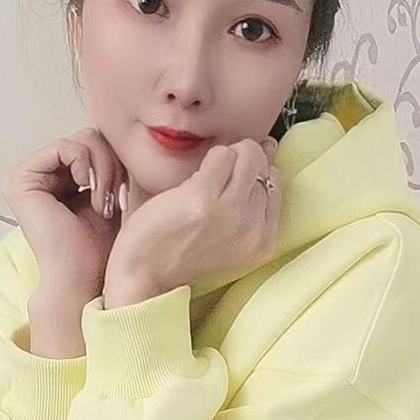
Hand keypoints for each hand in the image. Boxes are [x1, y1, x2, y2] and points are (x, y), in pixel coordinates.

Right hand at [0, 128, 128, 317]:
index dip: (115, 161)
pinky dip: (88, 166)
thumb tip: (118, 129)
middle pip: (87, 138)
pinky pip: (66, 147)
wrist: (84, 279)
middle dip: (110, 164)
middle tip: (114, 198)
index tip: (124, 194)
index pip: (92, 145)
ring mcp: (24, 177)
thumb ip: (108, 162)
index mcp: (55, 180)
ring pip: (81, 140)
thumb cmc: (100, 249)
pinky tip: (90, 195)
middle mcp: (36, 177)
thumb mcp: (110, 195)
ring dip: (104, 169)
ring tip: (104, 202)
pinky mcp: (20, 180)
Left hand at [105, 137, 280, 301]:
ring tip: (203, 186)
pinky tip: (190, 186)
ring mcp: (231, 213)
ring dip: (223, 160)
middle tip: (213, 188)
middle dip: (238, 167)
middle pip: (262, 166)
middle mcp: (253, 229)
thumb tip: (268, 146)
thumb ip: (252, 192)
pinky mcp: (204, 198)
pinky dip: (206, 161)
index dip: (250, 176)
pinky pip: (221, 154)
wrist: (144, 273)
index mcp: (264, 241)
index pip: (275, 182)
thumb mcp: (229, 226)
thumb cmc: (181, 247)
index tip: (228, 189)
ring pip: (247, 154)